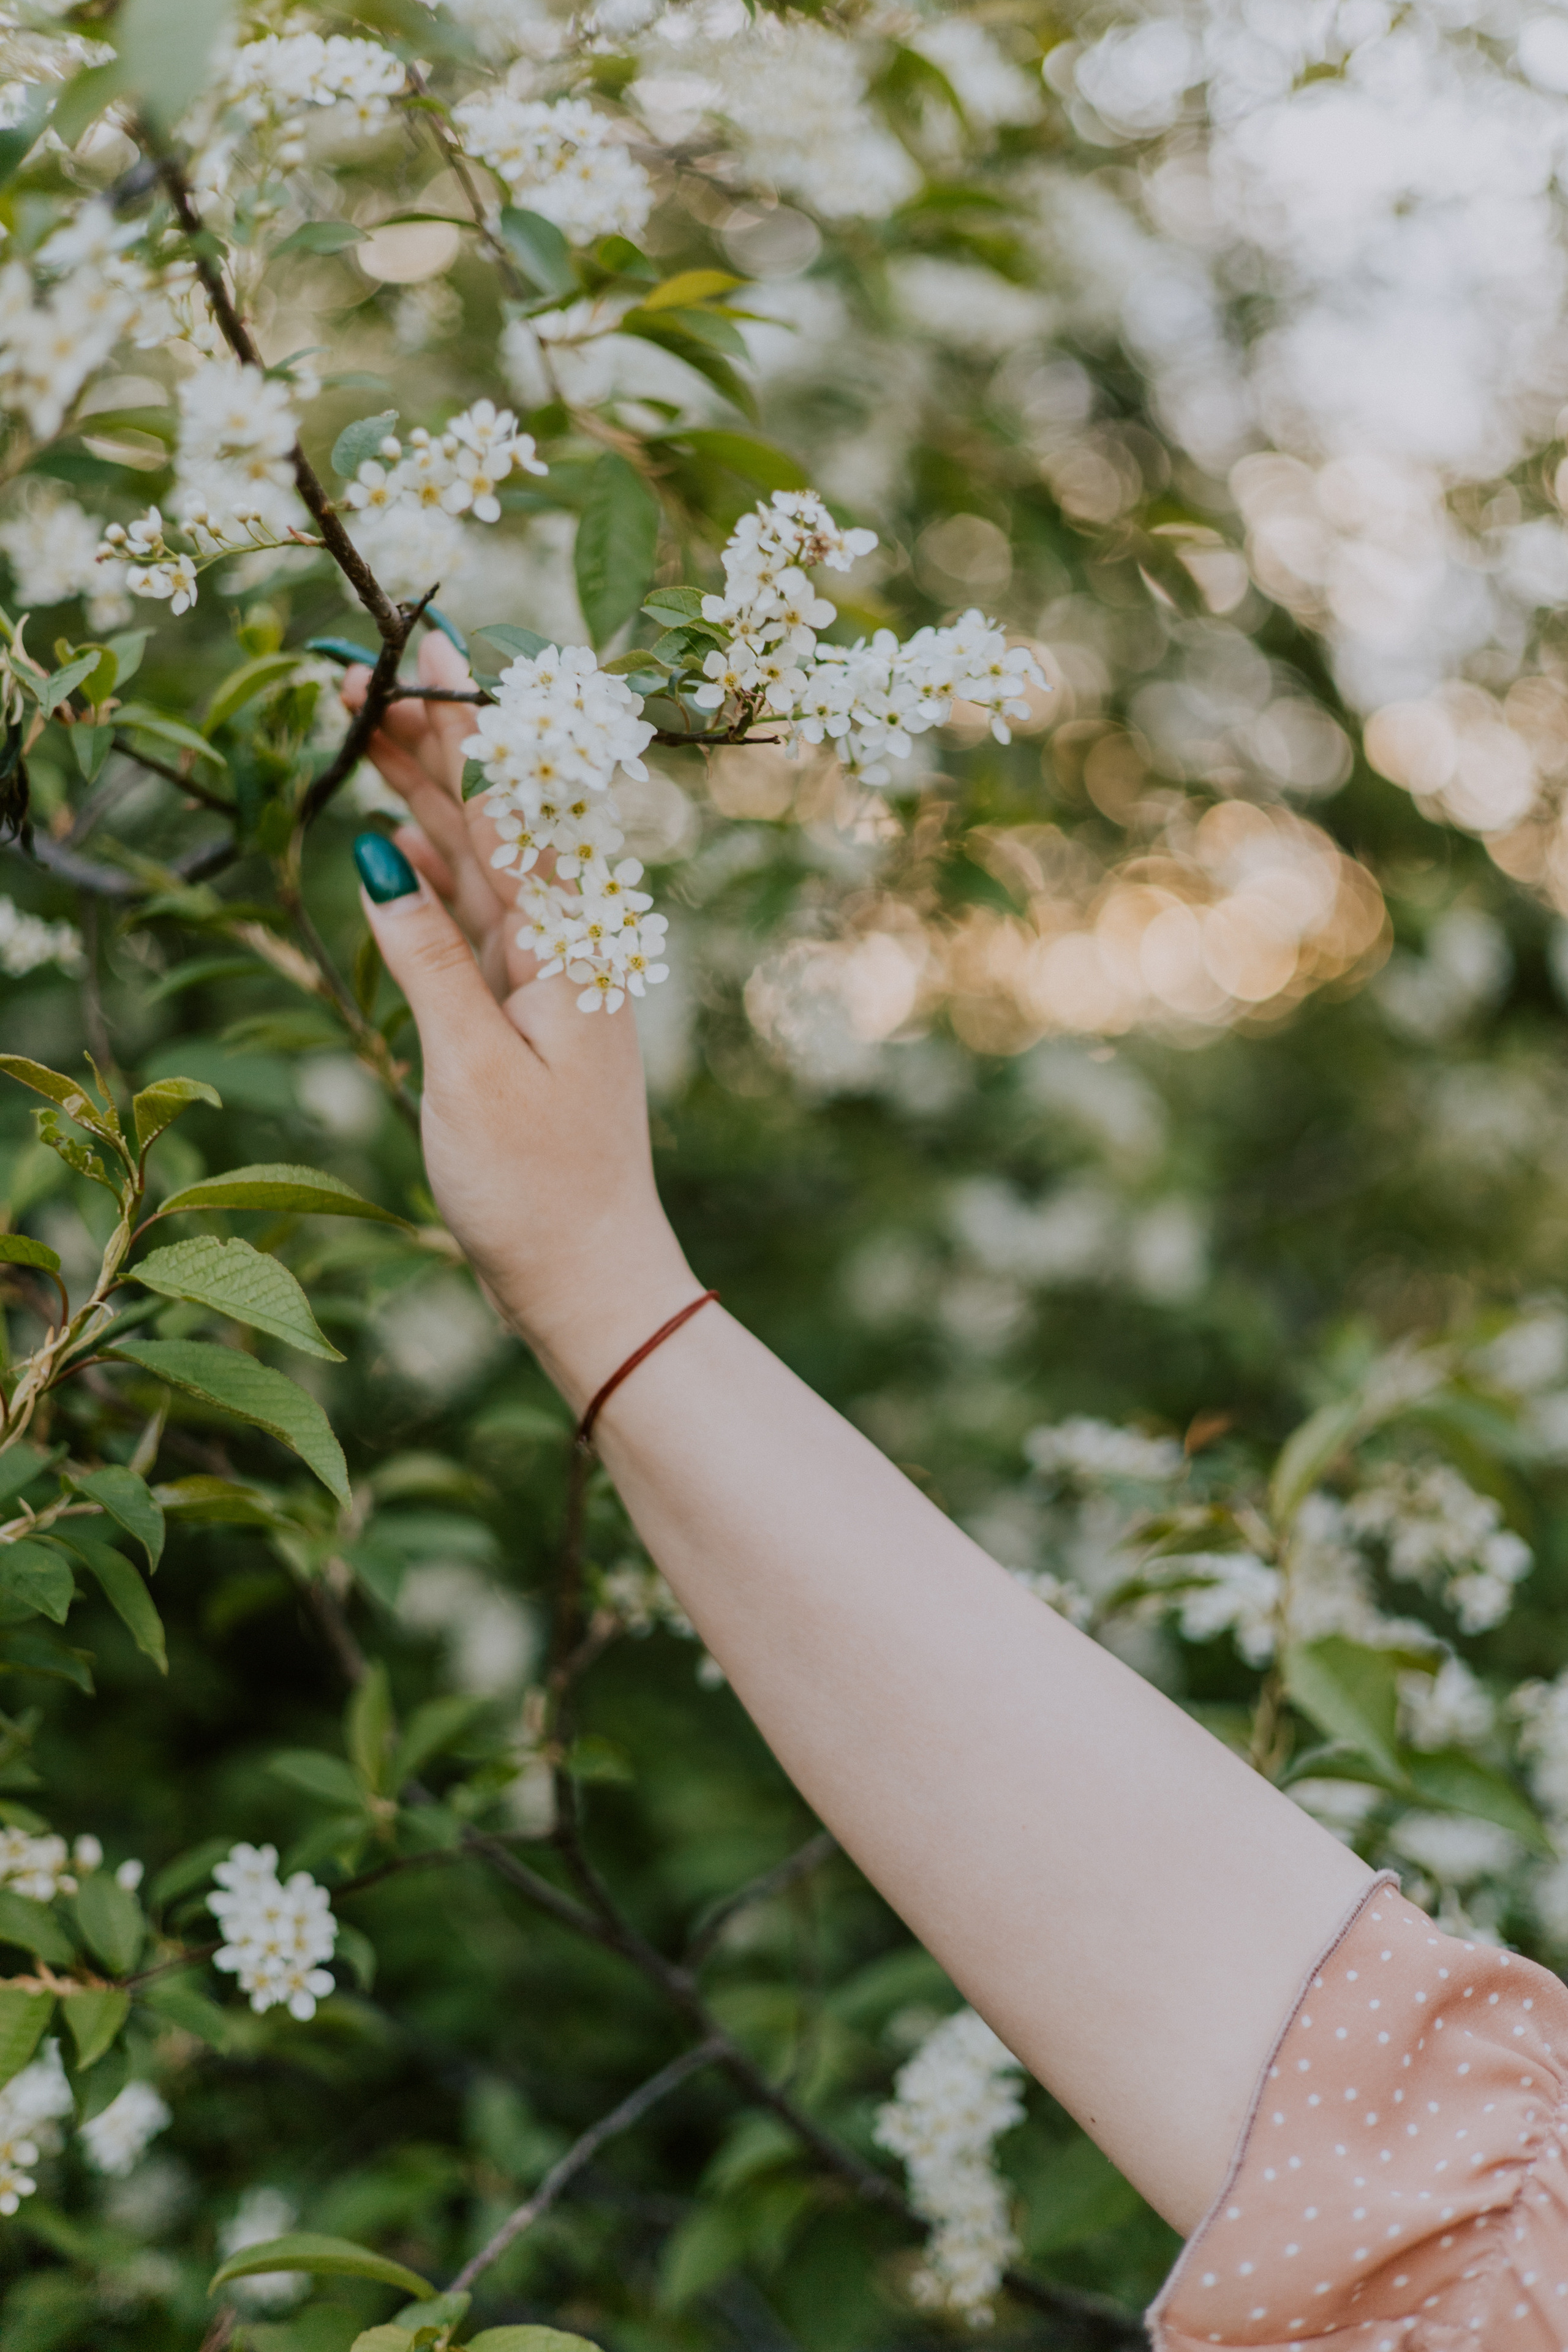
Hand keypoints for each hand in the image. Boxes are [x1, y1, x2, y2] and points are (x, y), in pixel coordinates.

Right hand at [342, 631, 698, 1402]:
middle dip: (433, 738)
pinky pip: (475, 919)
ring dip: (425, 792)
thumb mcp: (470, 1068)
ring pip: (479, 860)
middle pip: (496, 818)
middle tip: (361, 666)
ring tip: (366, 721)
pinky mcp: (521, 1012)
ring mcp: (545, 976)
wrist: (588, 1277)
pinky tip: (399, 830)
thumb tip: (383, 850)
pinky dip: (436, 872)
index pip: (517, 803)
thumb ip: (429, 957)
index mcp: (571, 945)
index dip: (464, 721)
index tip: (418, 648)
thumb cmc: (538, 1187)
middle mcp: (567, 944)